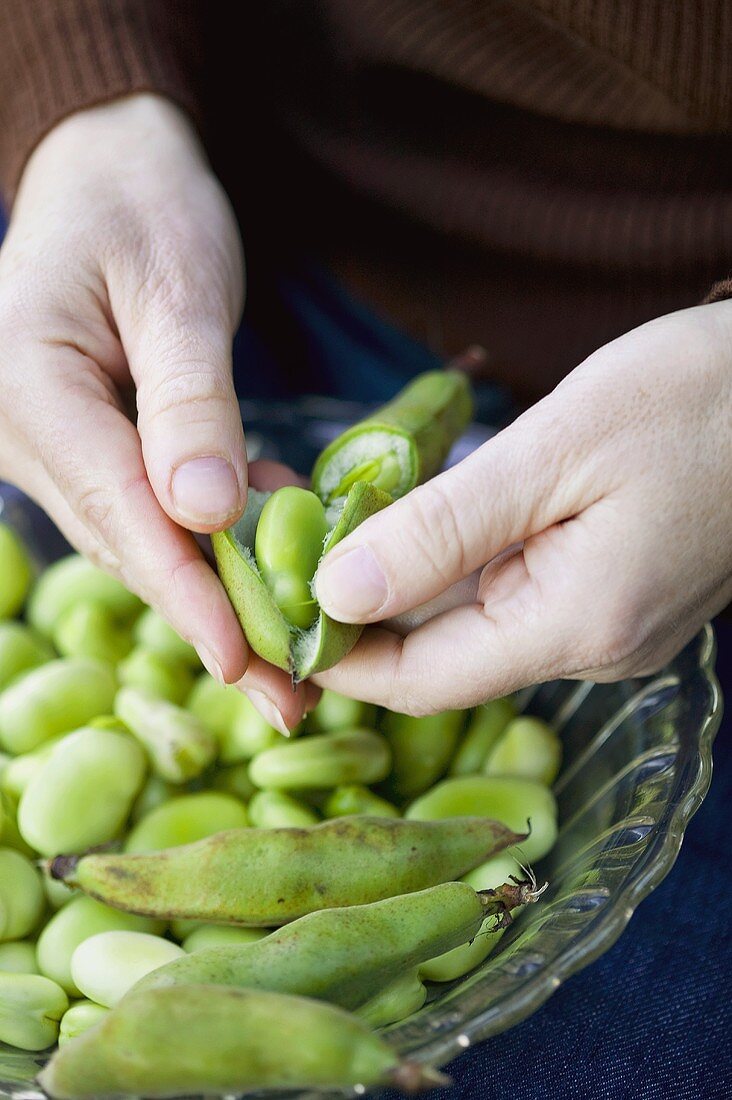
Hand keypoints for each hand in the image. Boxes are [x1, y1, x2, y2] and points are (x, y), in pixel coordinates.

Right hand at [0, 94, 312, 728]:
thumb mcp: (176, 286)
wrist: (110, 171)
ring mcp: (54, 447)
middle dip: (214, 619)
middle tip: (292, 692)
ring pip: (143, 539)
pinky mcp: (91, 448)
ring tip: (298, 656)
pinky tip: (276, 561)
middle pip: (128, 543)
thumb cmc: (141, 203)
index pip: (116, 510)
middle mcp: (27, 433)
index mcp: (30, 386)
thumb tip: (206, 515)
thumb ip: (191, 400)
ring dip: (221, 593)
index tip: (245, 662)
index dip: (186, 594)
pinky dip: (216, 542)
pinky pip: (152, 509)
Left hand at [314, 302, 731, 712]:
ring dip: (402, 585)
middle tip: (284, 554)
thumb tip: (339, 593)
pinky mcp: (612, 591)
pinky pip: (511, 595)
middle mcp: (593, 646)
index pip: (422, 680)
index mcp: (578, 625)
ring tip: (329, 529)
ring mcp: (608, 624)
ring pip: (473, 625)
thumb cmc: (699, 400)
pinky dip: (453, 565)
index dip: (338, 656)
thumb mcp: (556, 450)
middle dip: (359, 614)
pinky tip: (413, 521)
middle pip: (442, 659)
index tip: (267, 610)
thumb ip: (442, 528)